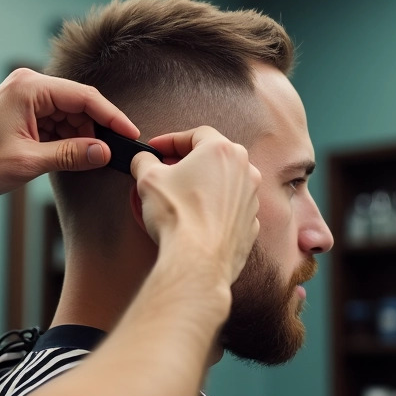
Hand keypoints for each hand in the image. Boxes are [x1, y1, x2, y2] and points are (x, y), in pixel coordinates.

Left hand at [0, 68, 138, 197]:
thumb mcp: (28, 162)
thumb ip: (70, 155)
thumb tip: (104, 152)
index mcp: (30, 88)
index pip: (84, 96)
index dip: (111, 116)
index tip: (131, 134)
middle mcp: (28, 85)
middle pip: (78, 103)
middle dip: (95, 129)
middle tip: (112, 155)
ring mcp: (24, 97)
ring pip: (67, 113)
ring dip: (79, 136)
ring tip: (89, 160)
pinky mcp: (20, 110)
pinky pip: (54, 120)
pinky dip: (65, 138)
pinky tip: (71, 156)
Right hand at [130, 126, 259, 283]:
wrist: (197, 261)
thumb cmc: (177, 216)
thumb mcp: (148, 178)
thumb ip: (145, 161)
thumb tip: (144, 160)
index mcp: (222, 151)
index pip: (195, 134)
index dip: (171, 140)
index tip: (155, 149)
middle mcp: (245, 170)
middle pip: (214, 156)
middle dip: (189, 161)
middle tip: (166, 170)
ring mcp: (251, 198)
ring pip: (225, 181)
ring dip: (203, 183)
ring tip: (179, 196)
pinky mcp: (251, 223)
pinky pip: (231, 206)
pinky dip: (214, 207)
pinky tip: (195, 217)